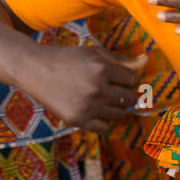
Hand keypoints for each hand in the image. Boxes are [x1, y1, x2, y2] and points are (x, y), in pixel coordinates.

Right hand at [29, 44, 148, 134]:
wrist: (34, 69)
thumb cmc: (66, 58)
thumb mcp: (93, 52)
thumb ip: (120, 59)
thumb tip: (145, 60)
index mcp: (102, 68)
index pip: (133, 79)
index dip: (127, 79)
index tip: (118, 78)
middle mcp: (97, 88)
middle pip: (130, 98)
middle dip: (124, 93)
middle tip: (111, 89)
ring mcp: (88, 107)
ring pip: (120, 115)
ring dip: (116, 108)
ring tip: (103, 99)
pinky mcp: (77, 120)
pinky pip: (104, 127)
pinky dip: (103, 121)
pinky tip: (94, 110)